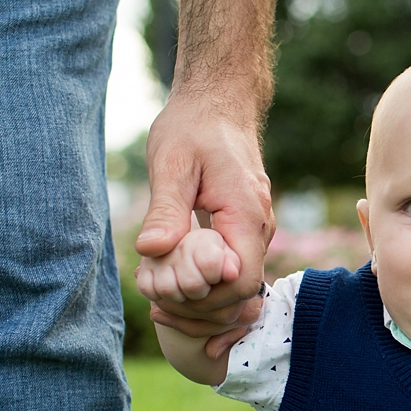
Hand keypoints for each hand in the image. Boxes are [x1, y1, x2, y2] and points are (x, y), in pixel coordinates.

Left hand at [136, 91, 276, 356]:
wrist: (217, 102)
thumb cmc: (193, 127)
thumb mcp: (171, 163)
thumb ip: (165, 209)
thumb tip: (151, 250)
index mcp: (246, 213)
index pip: (240, 283)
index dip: (204, 300)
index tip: (165, 291)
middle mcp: (259, 227)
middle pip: (240, 295)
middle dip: (197, 308)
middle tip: (153, 300)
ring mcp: (255, 230)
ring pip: (237, 288)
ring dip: (200, 301)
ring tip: (156, 295)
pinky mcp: (244, 230)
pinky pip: (233, 272)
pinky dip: (205, 287)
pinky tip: (171, 285)